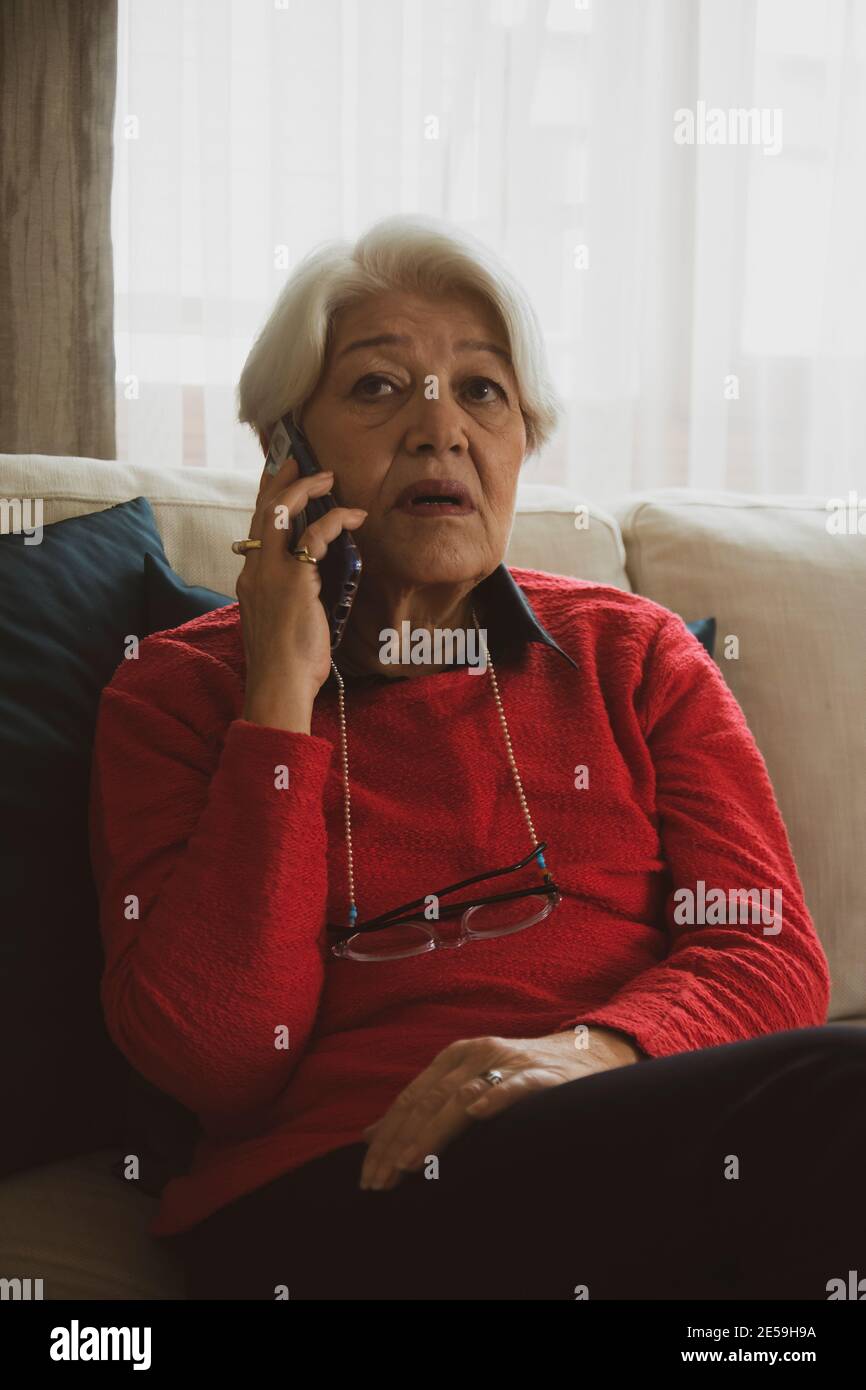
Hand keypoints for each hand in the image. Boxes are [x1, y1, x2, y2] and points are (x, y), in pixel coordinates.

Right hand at [237, 455, 366, 730]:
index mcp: (249, 578)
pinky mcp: (293, 579)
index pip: (255, 527)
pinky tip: (354, 516)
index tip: (278, 477)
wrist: (279, 685)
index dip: (266, 498)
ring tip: (329, 477)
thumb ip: (288, 595)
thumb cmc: (286, 663)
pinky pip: (315, 535)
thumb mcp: (281, 621)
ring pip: (281, 511)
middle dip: (281, 479)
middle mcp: (254, 569)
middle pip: (262, 509)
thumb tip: (309, 581)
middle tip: (298, 459)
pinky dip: (336, 519)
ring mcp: (270, 572)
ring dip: (307, 488)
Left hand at [358, 1027, 641, 1190]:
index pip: (410, 1100)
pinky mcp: (540, 1075)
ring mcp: (507, 1062)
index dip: (386, 1138)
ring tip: (410, 1162)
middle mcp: (475, 1054)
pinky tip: (477, 1114)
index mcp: (453, 1058)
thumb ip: (421, 1108)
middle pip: (427, 1101)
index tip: (368, 1176)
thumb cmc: (517, 1078)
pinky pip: (514, 1085)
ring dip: (432, 1132)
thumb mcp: (465, 1084)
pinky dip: (494, 1096)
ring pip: (460, 1096)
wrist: (583, 1055)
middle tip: (381, 1182)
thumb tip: (369, 1136)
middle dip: (399, 1144)